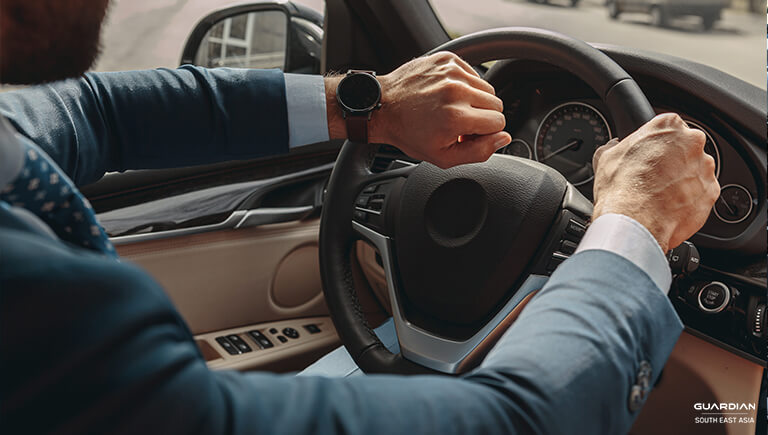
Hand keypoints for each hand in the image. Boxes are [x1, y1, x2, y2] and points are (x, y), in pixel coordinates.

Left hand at [325, 52, 510, 168]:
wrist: (383, 107)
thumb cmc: (409, 133)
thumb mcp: (443, 157)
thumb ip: (479, 152)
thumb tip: (503, 138)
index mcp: (457, 116)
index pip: (499, 122)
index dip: (486, 133)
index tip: (468, 134)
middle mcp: (456, 90)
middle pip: (496, 104)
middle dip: (483, 117)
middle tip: (460, 124)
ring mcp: (451, 71)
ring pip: (487, 88)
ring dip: (475, 100)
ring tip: (453, 109)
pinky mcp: (447, 59)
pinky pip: (473, 73)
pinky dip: (464, 85)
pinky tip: (446, 95)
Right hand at [591, 113, 719, 251]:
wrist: (634, 222)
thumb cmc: (621, 189)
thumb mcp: (606, 158)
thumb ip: (616, 146)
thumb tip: (614, 147)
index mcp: (667, 126)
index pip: (667, 127)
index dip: (656, 143)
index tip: (649, 154)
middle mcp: (692, 142)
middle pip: (685, 146)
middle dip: (673, 159)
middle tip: (653, 175)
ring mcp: (705, 168)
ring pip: (695, 169)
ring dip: (682, 179)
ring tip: (660, 194)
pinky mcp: (711, 192)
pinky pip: (702, 192)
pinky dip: (689, 198)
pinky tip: (669, 206)